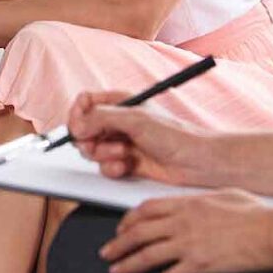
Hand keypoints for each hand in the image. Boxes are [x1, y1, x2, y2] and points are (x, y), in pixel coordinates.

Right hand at [66, 91, 220, 186]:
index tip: (80, 127)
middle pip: (83, 130)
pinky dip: (112, 169)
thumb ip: (101, 119)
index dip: (77, 116)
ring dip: (104, 155)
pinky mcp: (124, 163)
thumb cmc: (174, 135)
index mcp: (119, 103)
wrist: (196, 163)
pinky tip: (127, 167)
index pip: (84, 103)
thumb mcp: (135, 120)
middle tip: (103, 144)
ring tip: (124, 155)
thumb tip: (76, 127)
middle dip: (90, 140)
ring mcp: (119, 143)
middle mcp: (117, 122)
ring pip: (91, 151)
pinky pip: (103, 168)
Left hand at [100, 190, 272, 272]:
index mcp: (186, 203)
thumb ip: (202, 200)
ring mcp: (189, 244)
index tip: (121, 228)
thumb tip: (197, 204)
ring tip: (116, 271)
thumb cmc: (256, 213)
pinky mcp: (200, 264)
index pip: (146, 209)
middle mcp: (181, 222)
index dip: (129, 219)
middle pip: (140, 232)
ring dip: (128, 264)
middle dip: (119, 244)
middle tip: (106, 252)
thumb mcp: (223, 195)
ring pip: (147, 255)